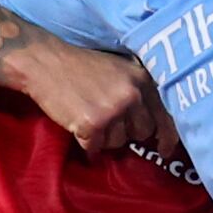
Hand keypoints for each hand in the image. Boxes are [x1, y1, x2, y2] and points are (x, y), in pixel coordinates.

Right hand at [11, 40, 165, 155]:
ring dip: (105, 137)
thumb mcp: (121, 70)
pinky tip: (78, 123)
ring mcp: (113, 110)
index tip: (164, 150)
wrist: (45, 62)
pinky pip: (96, 147)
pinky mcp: (93, 124)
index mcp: (143, 80)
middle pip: (142, 133)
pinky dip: (87, 141)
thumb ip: (140, 92)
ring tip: (89, 116)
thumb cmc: (82, 67)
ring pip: (118, 143)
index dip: (167, 137)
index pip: (166, 116)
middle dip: (127, 132)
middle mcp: (132, 95)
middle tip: (108, 119)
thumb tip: (157, 127)